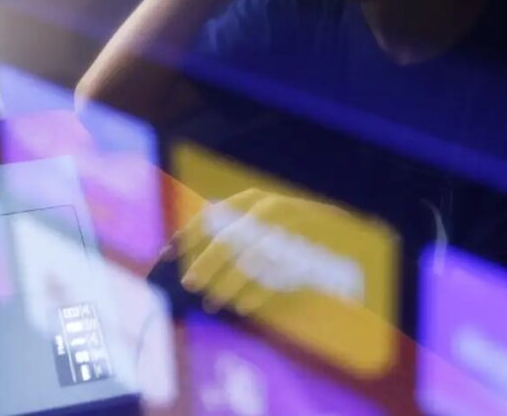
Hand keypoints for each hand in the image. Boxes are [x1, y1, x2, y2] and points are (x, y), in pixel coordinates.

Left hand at [164, 188, 345, 316]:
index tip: (166, 254)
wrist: (341, 231)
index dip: (186, 235)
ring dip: (226, 286)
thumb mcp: (257, 218)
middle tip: (188, 283)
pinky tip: (241, 306)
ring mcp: (287, 232)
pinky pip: (272, 279)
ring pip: (247, 264)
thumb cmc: (287, 228)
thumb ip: (228, 228)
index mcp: (251, 200)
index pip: (211, 216)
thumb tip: (184, 250)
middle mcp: (267, 211)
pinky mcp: (304, 253)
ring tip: (212, 302)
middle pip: (227, 241)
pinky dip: (254, 294)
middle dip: (205, 265)